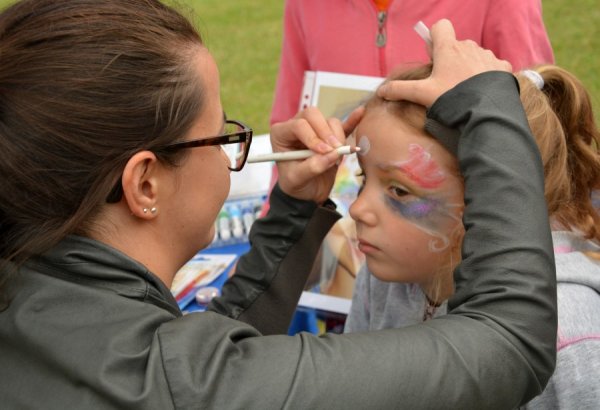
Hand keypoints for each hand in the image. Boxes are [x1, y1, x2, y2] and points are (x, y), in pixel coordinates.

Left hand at [269, 106, 362, 203]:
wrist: (305, 194)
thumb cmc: (296, 185)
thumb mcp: (297, 180)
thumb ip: (312, 167)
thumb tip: (331, 155)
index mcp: (282, 134)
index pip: (298, 125)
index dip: (313, 137)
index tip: (324, 152)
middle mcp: (297, 127)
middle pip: (313, 115)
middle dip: (326, 132)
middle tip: (334, 150)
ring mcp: (315, 129)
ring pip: (329, 122)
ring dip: (337, 137)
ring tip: (337, 157)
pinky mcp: (330, 136)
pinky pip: (342, 125)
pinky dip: (351, 120)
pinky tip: (360, 113)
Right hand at [377, 19, 511, 106]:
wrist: (486, 111)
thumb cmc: (452, 98)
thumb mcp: (422, 95)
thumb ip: (400, 90)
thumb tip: (382, 91)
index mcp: (449, 49)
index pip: (440, 27)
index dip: (434, 38)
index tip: (433, 55)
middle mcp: (469, 47)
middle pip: (456, 44)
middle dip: (450, 58)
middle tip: (445, 81)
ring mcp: (487, 56)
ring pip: (474, 55)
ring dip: (468, 67)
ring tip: (465, 89)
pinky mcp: (502, 67)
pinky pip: (492, 66)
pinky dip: (486, 75)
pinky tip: (482, 91)